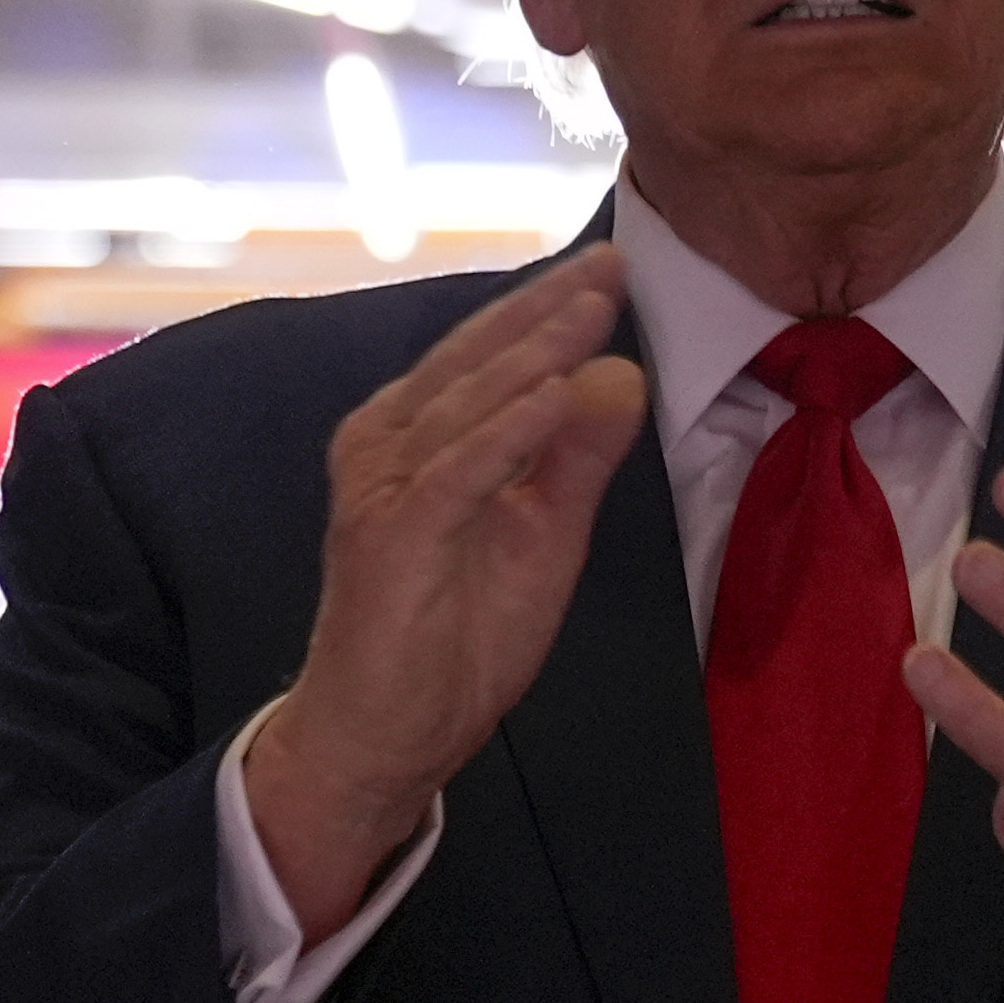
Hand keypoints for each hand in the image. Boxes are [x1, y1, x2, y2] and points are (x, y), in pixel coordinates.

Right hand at [251, 250, 650, 939]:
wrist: (385, 737)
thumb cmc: (453, 637)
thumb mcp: (543, 536)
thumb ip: (578, 457)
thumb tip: (621, 373)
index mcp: (419, 435)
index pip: (491, 354)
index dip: (550, 308)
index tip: (615, 268)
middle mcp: (388, 443)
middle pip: (476, 359)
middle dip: (547, 310)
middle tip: (611, 265)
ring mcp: (382, 486)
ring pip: (467, 403)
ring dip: (534, 354)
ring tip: (594, 311)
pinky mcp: (389, 535)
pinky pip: (456, 472)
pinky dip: (508, 431)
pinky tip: (556, 395)